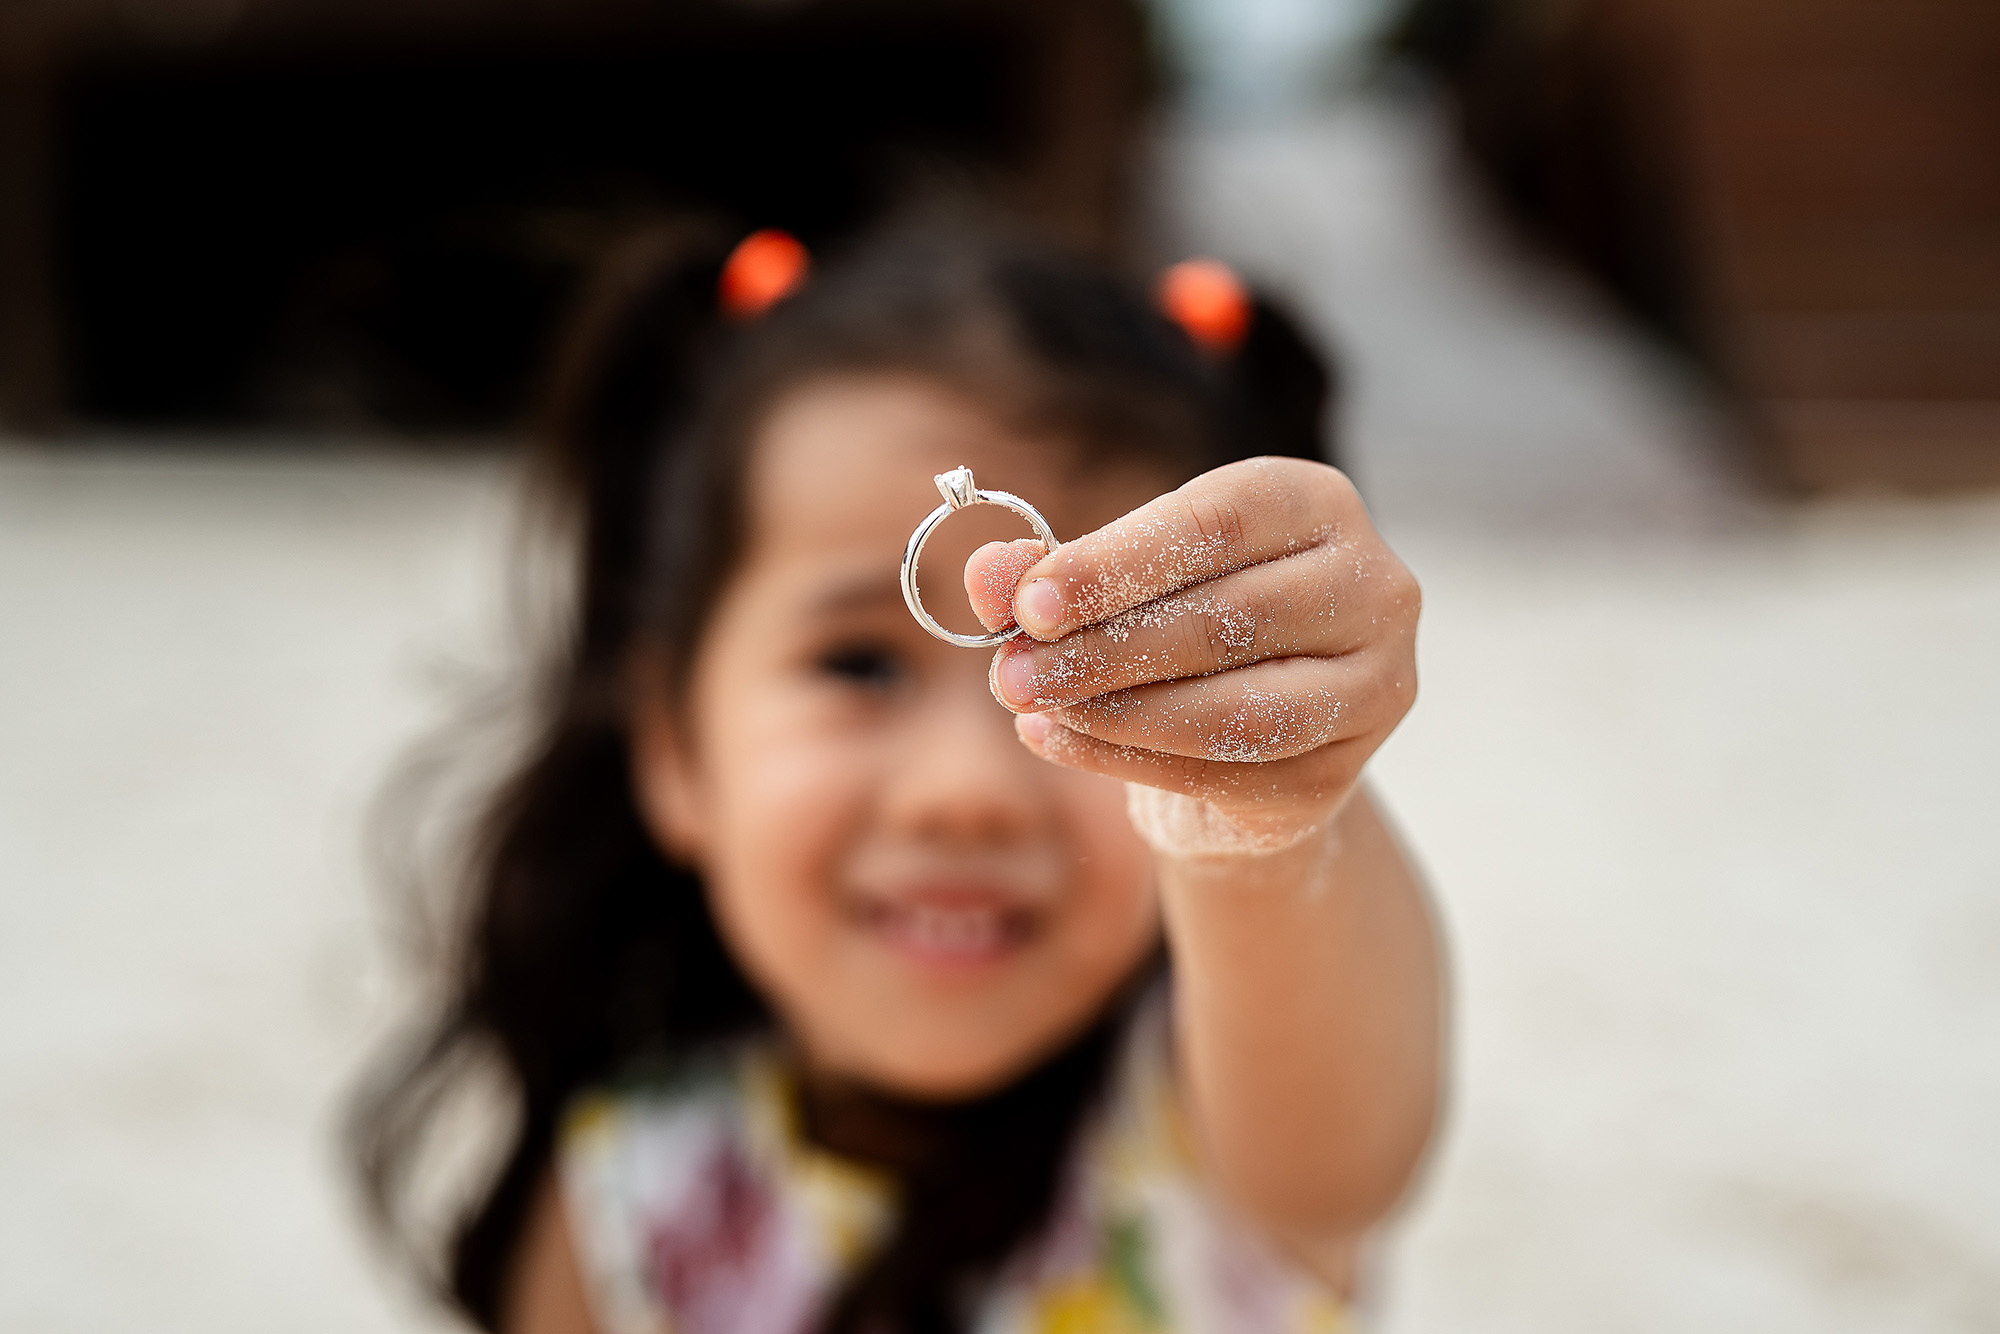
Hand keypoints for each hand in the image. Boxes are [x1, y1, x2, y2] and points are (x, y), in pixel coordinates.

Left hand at [965, 457, 1419, 855]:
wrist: (1253, 732)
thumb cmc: (1185, 624)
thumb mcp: (1121, 580)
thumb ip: (1055, 571)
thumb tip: (986, 575)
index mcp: (1317, 503)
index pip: (1218, 524)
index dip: (1117, 564)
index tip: (1028, 604)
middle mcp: (1372, 587)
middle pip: (1228, 620)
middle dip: (1103, 649)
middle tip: (1010, 671)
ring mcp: (1372, 685)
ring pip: (1235, 709)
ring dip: (1116, 712)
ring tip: (1031, 705)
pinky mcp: (1342, 772)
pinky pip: (1225, 772)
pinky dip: (1126, 759)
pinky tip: (1057, 740)